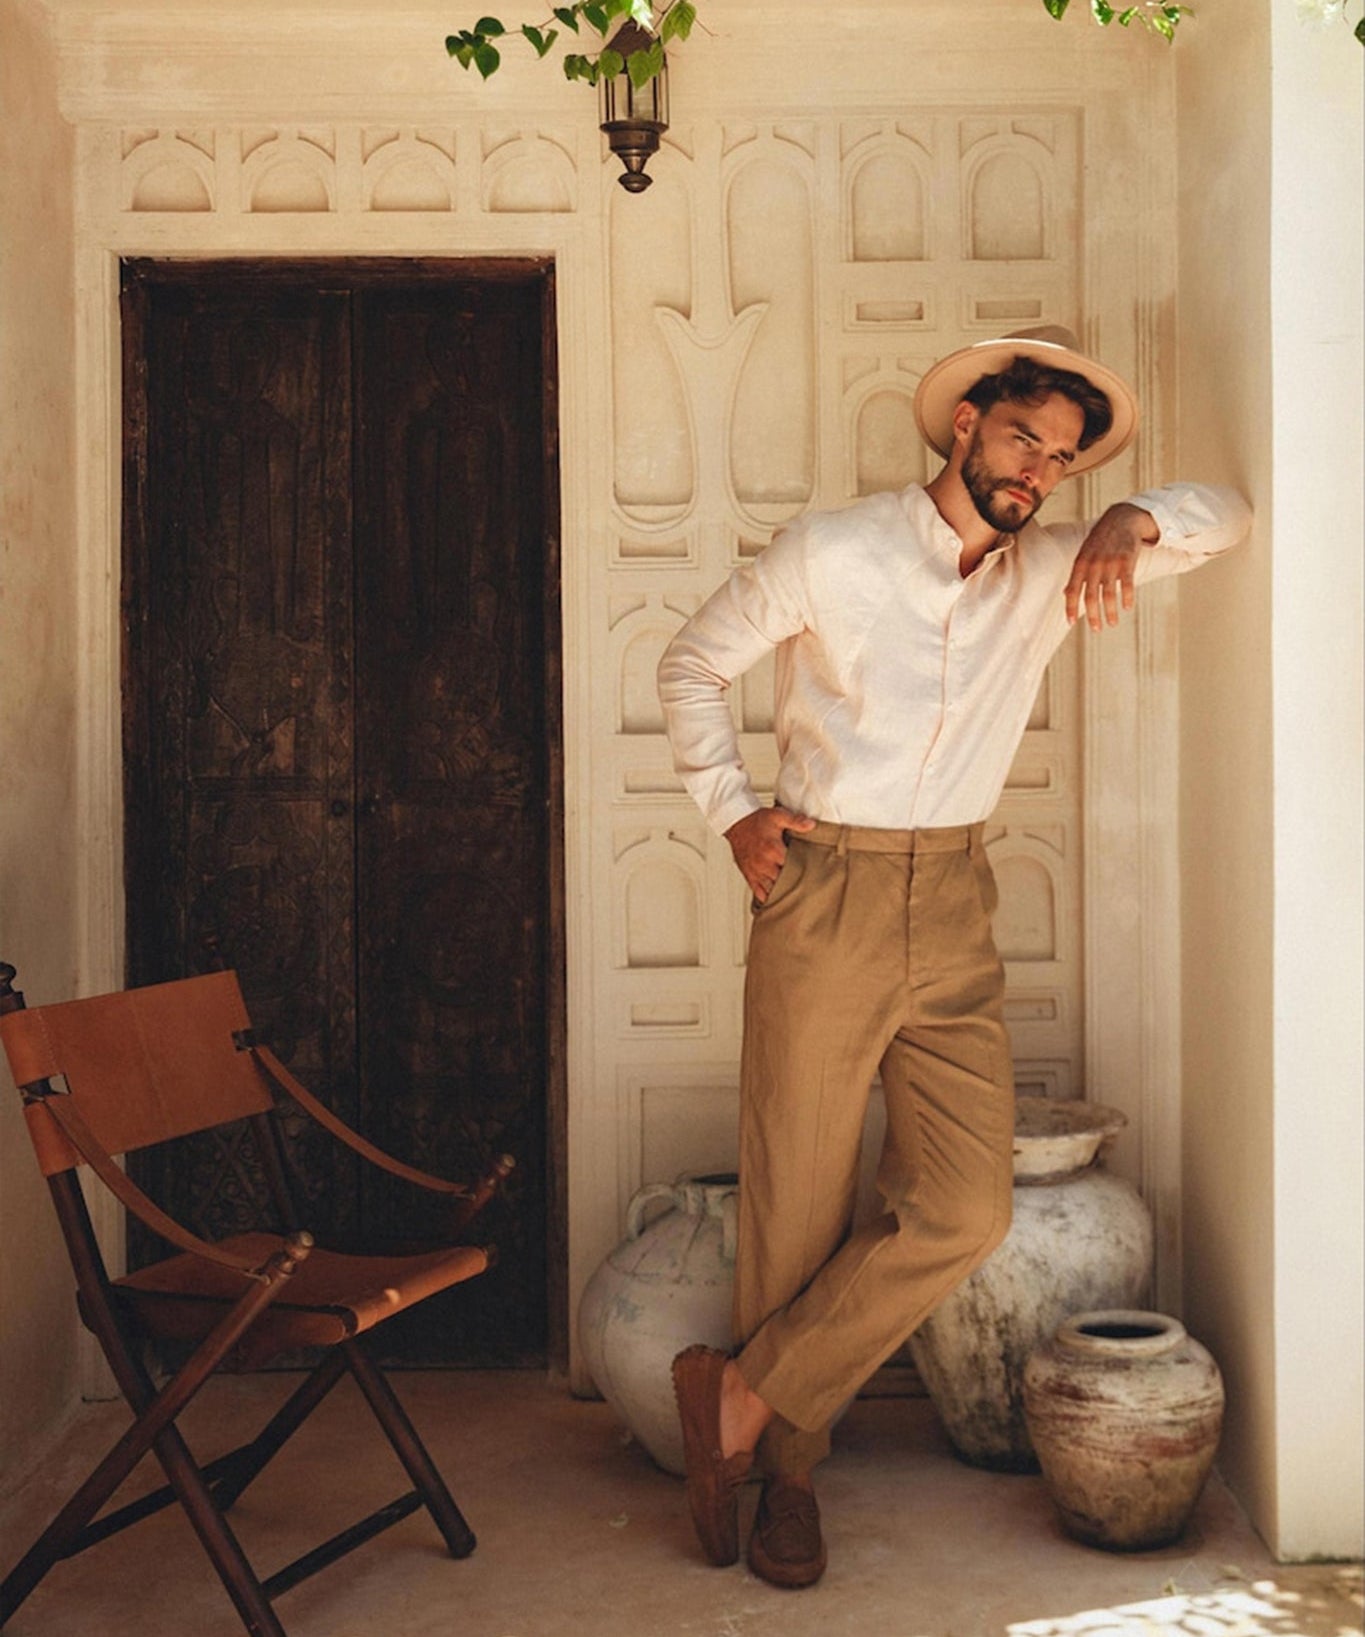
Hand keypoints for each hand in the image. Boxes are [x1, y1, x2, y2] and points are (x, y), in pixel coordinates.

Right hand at [725, 806, 815, 901]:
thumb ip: (795, 820)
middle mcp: (764, 864)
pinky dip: (768, 898)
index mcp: (773, 850)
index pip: (794, 867)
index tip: (814, 872)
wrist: (735, 824)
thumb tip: (811, 825)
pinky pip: (759, 893)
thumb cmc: (756, 821)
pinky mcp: (749, 876)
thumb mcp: (777, 815)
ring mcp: (756, 872)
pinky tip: (777, 898)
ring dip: (783, 892)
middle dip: (795, 884)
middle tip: (807, 886)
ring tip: (795, 894)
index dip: (805, 871)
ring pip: (772, 890)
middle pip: (784, 882)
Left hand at [1063, 504, 1158, 631]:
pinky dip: (1127, 597)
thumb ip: (1076, 574)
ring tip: (1112, 623)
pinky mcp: (1127, 561)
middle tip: (1096, 629)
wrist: (1122, 519)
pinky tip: (1127, 607)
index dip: (1070, 607)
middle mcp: (1093, 565)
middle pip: (1090, 596)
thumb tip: (1064, 594)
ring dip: (1110, 612)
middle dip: (1092, 615)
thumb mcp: (1084, 554)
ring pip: (1109, 594)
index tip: (1071, 622)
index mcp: (1080, 564)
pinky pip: (1127, 584)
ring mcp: (1110, 563)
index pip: (1071, 590)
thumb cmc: (1100, 540)